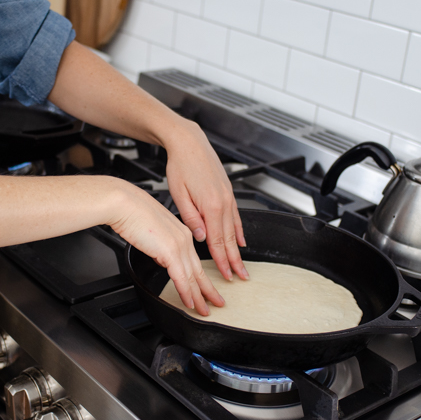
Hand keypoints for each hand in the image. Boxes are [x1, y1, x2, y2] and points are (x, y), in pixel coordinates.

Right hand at [107, 179, 224, 315]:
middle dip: (209, 290)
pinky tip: (189, 303)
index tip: (206, 289)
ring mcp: (179, 245)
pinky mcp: (170, 251)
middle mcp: (184, 238)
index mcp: (182, 232)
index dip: (202, 277)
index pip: (195, 260)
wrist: (124, 203)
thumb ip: (160, 247)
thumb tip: (162, 259)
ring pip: (193, 277)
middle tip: (217, 303)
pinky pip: (181, 278)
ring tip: (204, 310)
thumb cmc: (132, 213)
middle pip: (199, 270)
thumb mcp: (152, 232)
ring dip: (199, 297)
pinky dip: (186, 293)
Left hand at [164, 120, 248, 281]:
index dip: (222, 260)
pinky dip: (240, 231)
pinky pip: (236, 216)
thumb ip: (191, 218)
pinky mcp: (227, 192)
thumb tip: (200, 237)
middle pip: (230, 239)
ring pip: (235, 229)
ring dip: (238, 249)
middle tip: (240, 277)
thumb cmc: (180, 165)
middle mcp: (223, 202)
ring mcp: (228, 197)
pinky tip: (242, 240)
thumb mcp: (178, 194)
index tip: (226, 274)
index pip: (218, 241)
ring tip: (242, 264)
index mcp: (211, 205)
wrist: (189, 142)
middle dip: (235, 260)